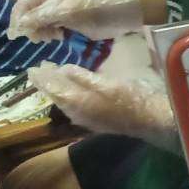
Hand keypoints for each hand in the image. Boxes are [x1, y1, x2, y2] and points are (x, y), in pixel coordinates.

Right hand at [8, 0, 142, 41]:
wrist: (115, 12)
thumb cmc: (87, 6)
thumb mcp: (60, 10)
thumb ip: (38, 17)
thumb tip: (19, 26)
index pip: (21, 4)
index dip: (17, 18)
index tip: (19, 33)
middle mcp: (47, 1)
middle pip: (28, 16)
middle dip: (29, 27)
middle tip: (38, 37)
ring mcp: (57, 12)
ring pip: (38, 24)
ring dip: (40, 32)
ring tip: (51, 37)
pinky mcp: (67, 23)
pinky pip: (50, 30)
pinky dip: (50, 35)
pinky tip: (59, 37)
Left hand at [27, 63, 177, 146]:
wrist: (154, 121)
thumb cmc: (134, 99)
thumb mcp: (109, 83)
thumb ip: (84, 78)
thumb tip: (64, 70)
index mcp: (79, 102)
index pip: (54, 89)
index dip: (43, 78)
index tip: (33, 68)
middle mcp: (79, 113)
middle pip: (57, 97)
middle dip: (49, 82)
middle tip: (42, 68)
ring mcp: (88, 119)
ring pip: (65, 103)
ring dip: (58, 89)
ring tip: (54, 77)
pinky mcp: (97, 121)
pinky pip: (74, 108)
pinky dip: (69, 97)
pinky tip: (72, 93)